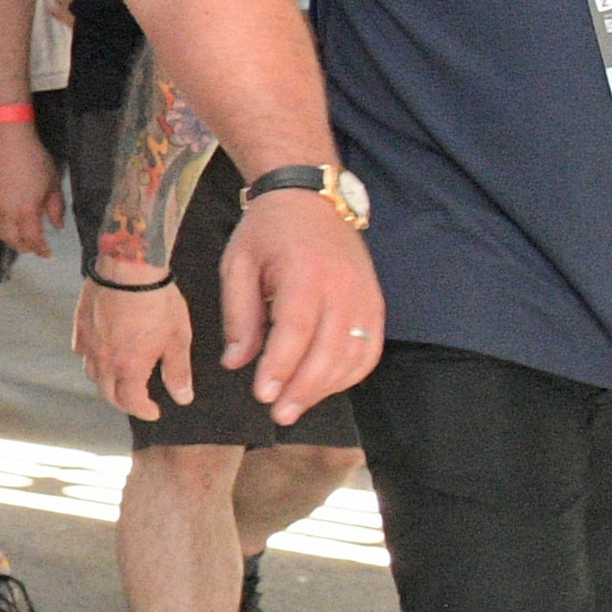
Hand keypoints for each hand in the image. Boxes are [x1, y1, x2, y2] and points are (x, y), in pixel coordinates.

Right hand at [0, 119, 60, 257]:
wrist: (5, 139)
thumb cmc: (33, 158)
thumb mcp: (52, 182)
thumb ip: (56, 207)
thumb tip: (57, 226)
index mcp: (26, 210)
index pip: (32, 239)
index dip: (40, 249)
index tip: (46, 253)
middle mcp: (5, 213)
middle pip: (13, 240)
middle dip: (25, 247)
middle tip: (33, 248)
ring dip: (9, 239)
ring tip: (17, 238)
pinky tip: (0, 224)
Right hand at [73, 279, 194, 420]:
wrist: (129, 270)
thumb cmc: (157, 301)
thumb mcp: (177, 339)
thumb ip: (178, 371)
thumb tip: (182, 397)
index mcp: (129, 367)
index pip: (132, 402)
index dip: (144, 411)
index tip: (154, 412)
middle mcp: (104, 360)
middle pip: (107, 393)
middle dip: (123, 402)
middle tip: (135, 400)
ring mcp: (89, 343)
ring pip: (91, 373)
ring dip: (105, 382)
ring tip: (118, 378)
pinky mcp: (80, 325)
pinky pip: (81, 350)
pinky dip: (91, 358)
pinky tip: (100, 351)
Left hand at [223, 189, 384, 418]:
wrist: (311, 197)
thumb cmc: (268, 230)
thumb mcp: (238, 264)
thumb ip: (239, 315)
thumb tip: (236, 362)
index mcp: (305, 273)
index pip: (296, 329)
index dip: (281, 366)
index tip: (262, 394)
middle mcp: (343, 286)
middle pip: (329, 349)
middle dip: (303, 388)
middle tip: (278, 414)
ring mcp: (365, 295)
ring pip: (353, 354)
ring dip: (326, 387)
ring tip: (296, 406)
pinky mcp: (374, 302)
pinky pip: (369, 347)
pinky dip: (350, 373)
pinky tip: (324, 387)